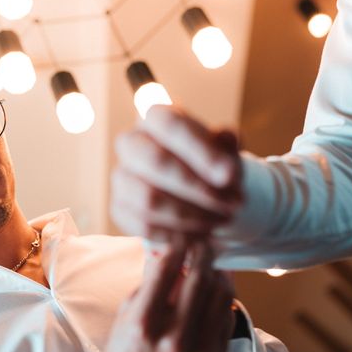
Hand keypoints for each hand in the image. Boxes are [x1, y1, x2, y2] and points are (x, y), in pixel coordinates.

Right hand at [100, 242, 234, 351]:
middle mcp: (173, 338)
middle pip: (199, 280)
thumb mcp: (127, 311)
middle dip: (203, 253)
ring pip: (221, 296)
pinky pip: (227, 317)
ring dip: (219, 272)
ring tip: (213, 263)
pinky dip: (222, 299)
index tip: (181, 233)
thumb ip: (149, 281)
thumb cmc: (127, 347)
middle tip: (204, 240)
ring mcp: (198, 351)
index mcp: (144, 322)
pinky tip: (214, 291)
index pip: (166, 270)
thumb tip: (166, 247)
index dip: (177, 245)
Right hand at [111, 105, 242, 242]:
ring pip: (149, 199)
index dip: (200, 150)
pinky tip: (201, 234)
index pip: (169, 124)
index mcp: (154, 117)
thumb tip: (226, 136)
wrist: (195, 196)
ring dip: (192, 215)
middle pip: (155, 160)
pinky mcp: (118, 208)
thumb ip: (227, 144)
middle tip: (233, 205)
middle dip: (198, 187)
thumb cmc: (209, 167)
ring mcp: (120, 177)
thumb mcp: (225, 152)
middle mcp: (130, 143)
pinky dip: (178, 234)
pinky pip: (144, 226)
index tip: (229, 176)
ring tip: (221, 221)